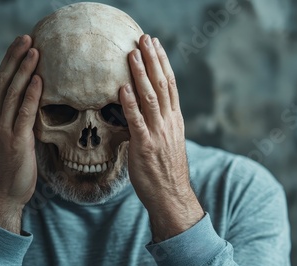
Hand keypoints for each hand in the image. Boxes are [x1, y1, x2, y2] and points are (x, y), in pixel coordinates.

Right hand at [0, 35, 41, 233]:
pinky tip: (39, 81)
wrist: (2, 196)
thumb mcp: (12, 141)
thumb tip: (33, 109)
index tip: (21, 45)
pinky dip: (30, 96)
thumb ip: (19, 123)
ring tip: (34, 50)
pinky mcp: (15, 142)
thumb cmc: (10, 170)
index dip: (10, 63)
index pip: (1, 83)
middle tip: (26, 37)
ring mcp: (4, 130)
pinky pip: (23, 114)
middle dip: (15, 58)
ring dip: (24, 70)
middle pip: (3, 81)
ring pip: (12, 93)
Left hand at [120, 35, 203, 241]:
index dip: (162, 63)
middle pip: (161, 84)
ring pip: (150, 97)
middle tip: (144, 39)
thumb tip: (139, 113)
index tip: (155, 45)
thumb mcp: (166, 142)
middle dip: (152, 60)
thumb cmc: (165, 171)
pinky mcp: (145, 146)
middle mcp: (169, 122)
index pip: (169, 85)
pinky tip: (122, 89)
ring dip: (140, 74)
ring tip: (133, 54)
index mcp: (174, 120)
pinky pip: (137, 121)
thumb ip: (155, 125)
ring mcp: (158, 133)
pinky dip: (129, 104)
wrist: (171, 196)